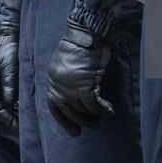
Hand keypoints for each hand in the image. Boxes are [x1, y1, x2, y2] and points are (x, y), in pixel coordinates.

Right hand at [0, 21, 19, 127]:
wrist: (8, 33)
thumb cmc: (8, 48)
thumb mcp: (9, 65)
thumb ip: (9, 83)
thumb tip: (11, 102)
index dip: (4, 116)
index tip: (15, 123)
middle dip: (8, 116)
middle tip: (20, 125)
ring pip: (2, 101)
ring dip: (11, 110)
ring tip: (22, 119)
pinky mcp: (3, 76)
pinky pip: (6, 94)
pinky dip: (13, 102)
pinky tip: (21, 105)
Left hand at [45, 21, 113, 136]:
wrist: (88, 32)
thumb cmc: (80, 44)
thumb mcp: (65, 63)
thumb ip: (65, 79)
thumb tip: (74, 98)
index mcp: (51, 79)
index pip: (54, 107)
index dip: (65, 121)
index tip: (75, 131)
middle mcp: (58, 85)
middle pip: (70, 111)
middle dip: (83, 121)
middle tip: (95, 125)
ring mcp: (71, 87)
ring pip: (84, 110)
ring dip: (96, 116)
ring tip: (104, 117)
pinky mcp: (85, 86)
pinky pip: (95, 105)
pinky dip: (104, 111)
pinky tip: (110, 111)